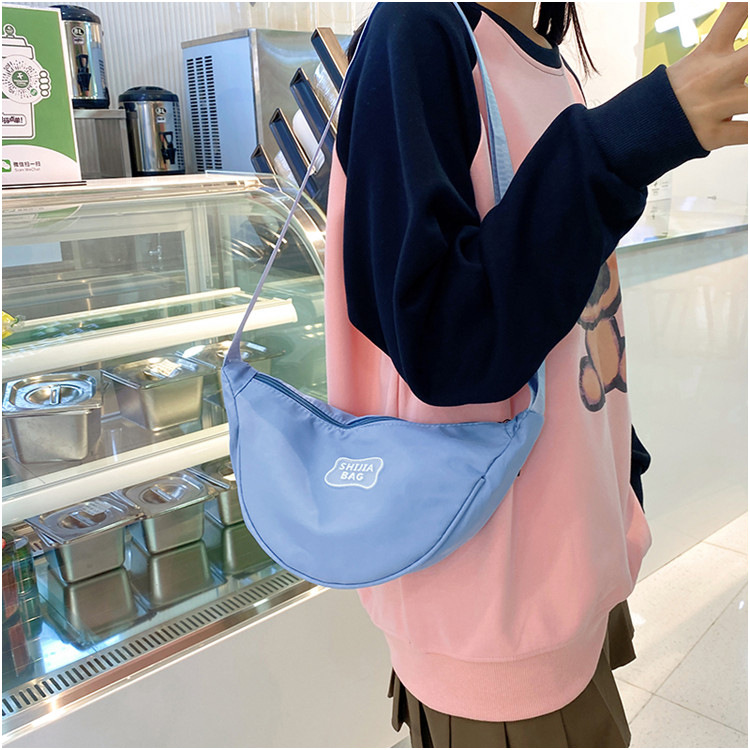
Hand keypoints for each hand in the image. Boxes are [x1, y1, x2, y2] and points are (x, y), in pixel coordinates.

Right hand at [666, 2, 747, 149]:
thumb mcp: (691, 63)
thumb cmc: (669, 97)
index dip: (748, 6)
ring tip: (748, 99)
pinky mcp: (712, 135)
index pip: (736, 13)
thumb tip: (743, 31)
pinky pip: (746, 133)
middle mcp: (714, 77)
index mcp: (708, 54)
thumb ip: (723, 46)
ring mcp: (713, 106)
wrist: (635, 130)